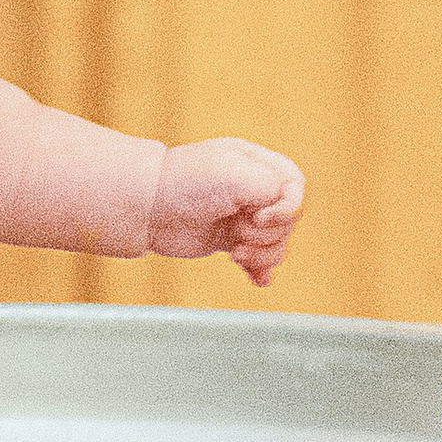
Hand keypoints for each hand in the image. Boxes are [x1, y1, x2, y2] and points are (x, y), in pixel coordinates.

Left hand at [148, 136, 303, 283]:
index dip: (287, 209)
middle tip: (237, 229)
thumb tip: (285, 214)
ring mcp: (241, 216)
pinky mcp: (228, 239)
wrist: (146, 209)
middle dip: (265, 234)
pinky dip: (259, 270)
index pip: (295, 187)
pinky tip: (256, 277)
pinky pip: (258, 259)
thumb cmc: (185, 184)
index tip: (260, 217)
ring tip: (236, 253)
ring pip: (275, 244)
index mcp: (256, 164)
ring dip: (260, 254)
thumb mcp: (237, 175)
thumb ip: (274, 189)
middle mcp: (252, 189)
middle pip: (287, 222)